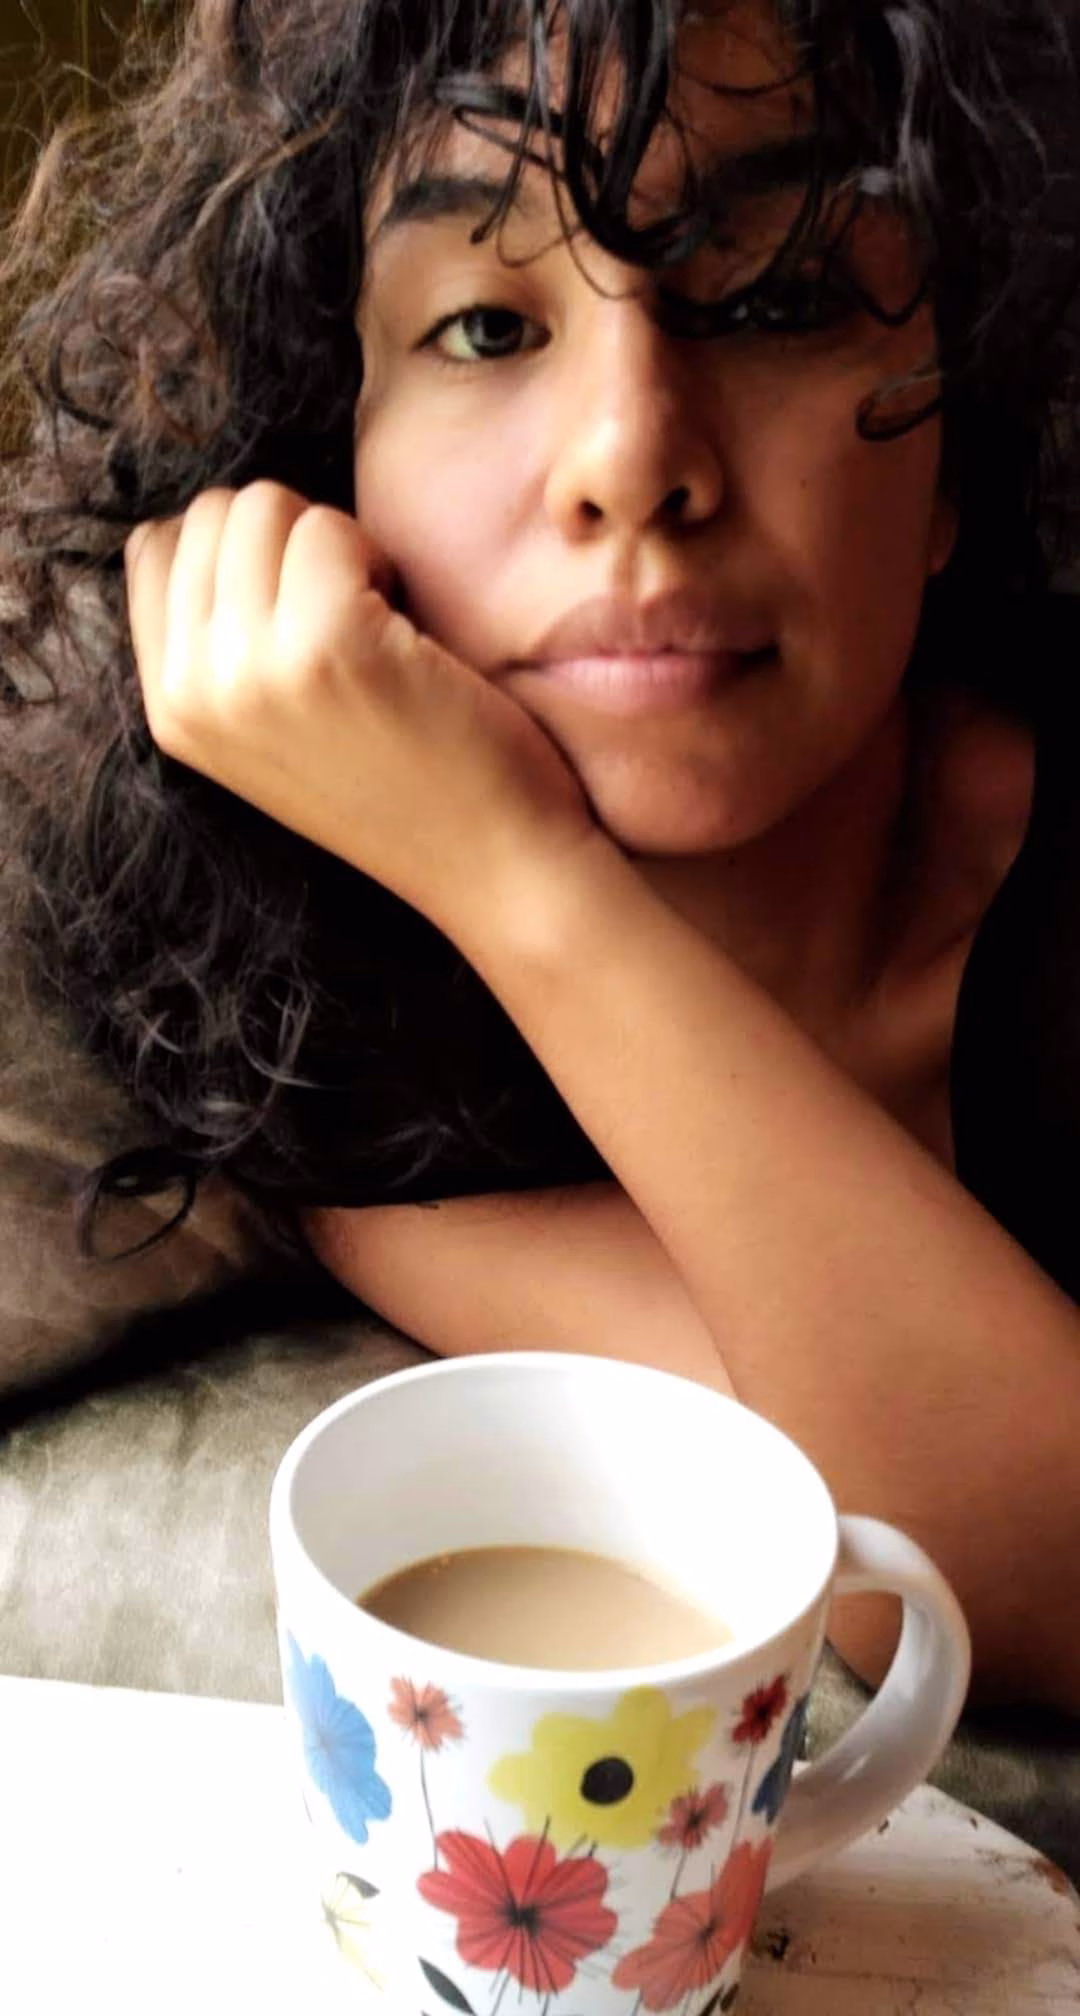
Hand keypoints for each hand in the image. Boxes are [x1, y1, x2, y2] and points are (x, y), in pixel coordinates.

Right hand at [125, 482, 593, 944]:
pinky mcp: (326, 647)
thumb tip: (225, 523)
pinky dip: (381, 562)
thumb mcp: (275, 726)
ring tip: (379, 629)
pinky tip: (410, 638)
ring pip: (267, 507)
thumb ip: (225, 642)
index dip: (244, 550)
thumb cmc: (408, 782)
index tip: (300, 611)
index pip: (158, 548)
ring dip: (336, 545)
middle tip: (352, 620)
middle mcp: (192, 692)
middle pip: (213, 516)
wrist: (495, 867)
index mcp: (171, 710)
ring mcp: (252, 670)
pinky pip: (332, 529)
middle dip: (292, 540)